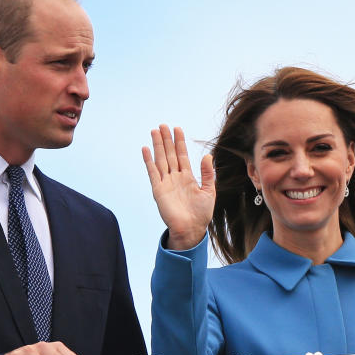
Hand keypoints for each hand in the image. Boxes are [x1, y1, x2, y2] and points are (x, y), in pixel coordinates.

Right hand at [142, 125, 215, 250]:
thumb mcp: (209, 192)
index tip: (177, 129)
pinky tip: (146, 149)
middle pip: (170, 154)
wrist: (191, 230)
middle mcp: (175, 178)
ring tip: (155, 131)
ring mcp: (166, 183)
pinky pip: (152, 172)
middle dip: (167, 140)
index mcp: (188, 178)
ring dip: (157, 146)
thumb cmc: (201, 214)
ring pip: (161, 160)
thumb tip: (207, 156)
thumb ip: (207, 174)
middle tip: (163, 125)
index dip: (180, 142)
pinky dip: (149, 161)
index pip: (182, 155)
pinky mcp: (158, 190)